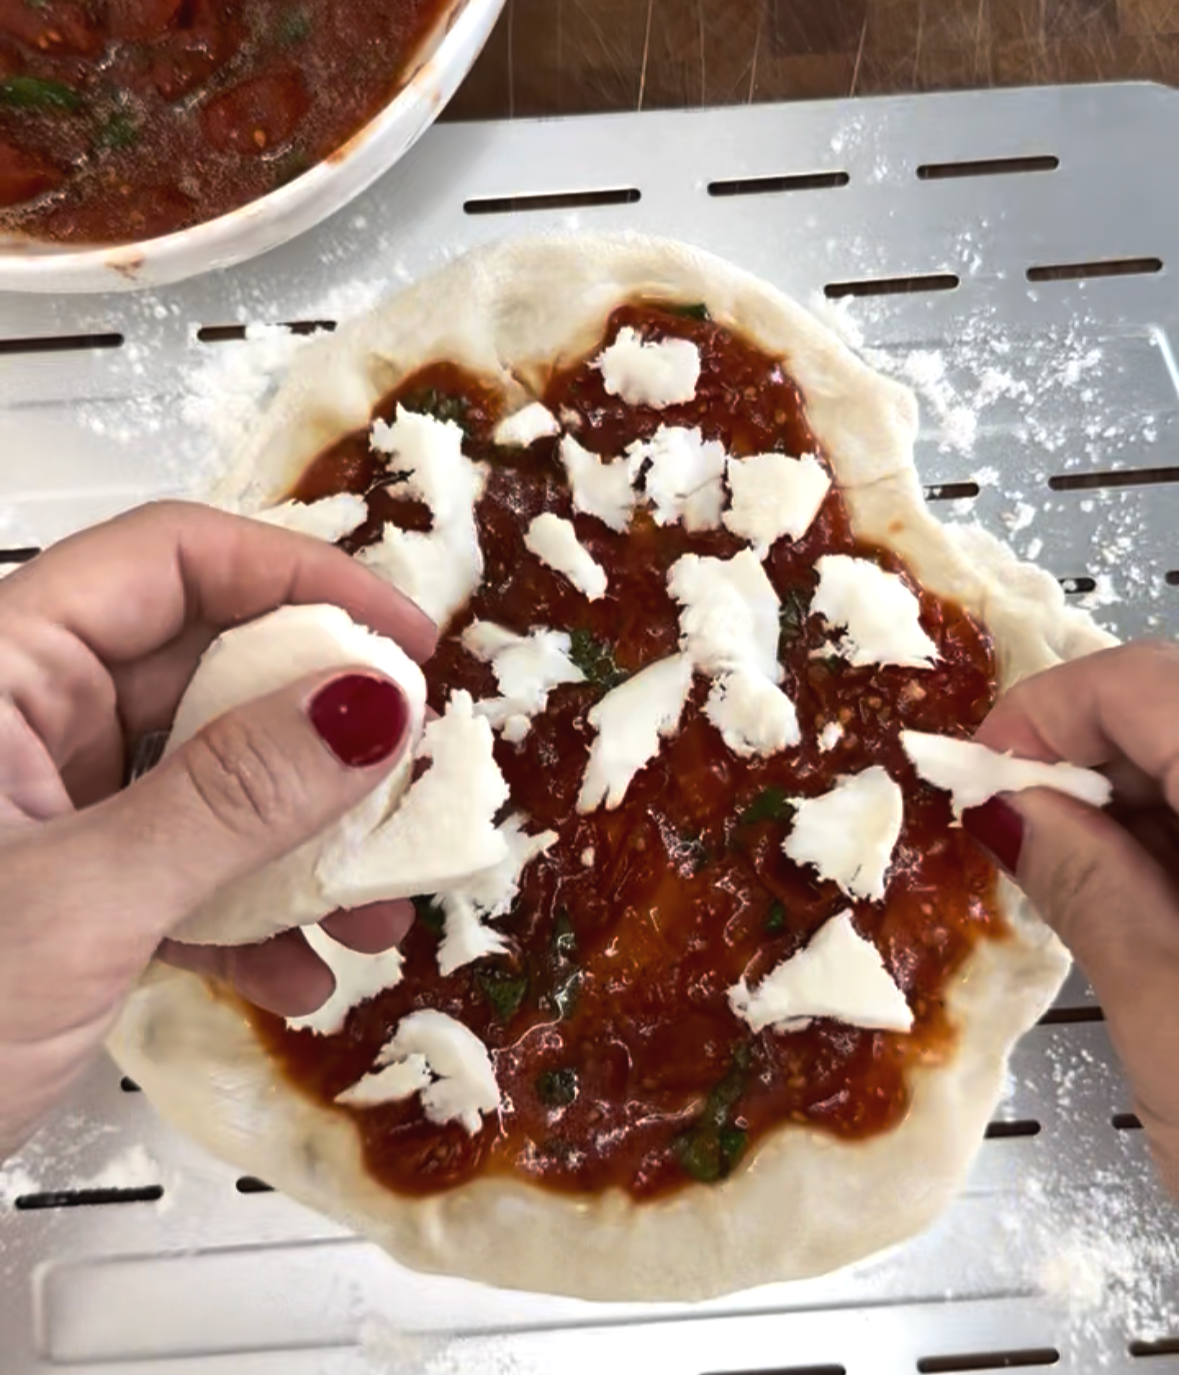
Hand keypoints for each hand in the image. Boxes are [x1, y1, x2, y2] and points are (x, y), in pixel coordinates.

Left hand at [0, 501, 434, 1157]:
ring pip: (212, 778)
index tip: (407, 639)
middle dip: (322, 730)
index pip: (172, 561)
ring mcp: (52, 807)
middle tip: (411, 774)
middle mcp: (26, 720)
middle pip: (209, 671)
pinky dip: (251, 916)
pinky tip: (297, 974)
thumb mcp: (79, 901)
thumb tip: (371, 702)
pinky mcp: (72, 885)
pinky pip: (188, 866)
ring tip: (374, 901)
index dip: (302, 577)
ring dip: (305, 840)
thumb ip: (231, 799)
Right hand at [965, 640, 1178, 1196]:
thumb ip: (1089, 887)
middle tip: (1017, 836)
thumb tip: (1004, 803)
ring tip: (1083, 880)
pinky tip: (1155, 898)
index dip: (1047, 714)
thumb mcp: (1176, 1022)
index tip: (980, 778)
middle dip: (1086, 756)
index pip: (1150, 686)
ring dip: (1134, 797)